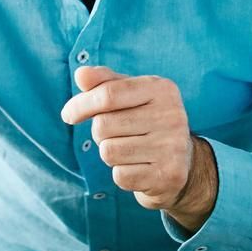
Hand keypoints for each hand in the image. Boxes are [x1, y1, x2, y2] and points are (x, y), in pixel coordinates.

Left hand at [60, 65, 218, 227]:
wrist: (182, 162)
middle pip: (103, 125)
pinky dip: (122, 174)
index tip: (68, 115)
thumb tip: (81, 75)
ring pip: (109, 152)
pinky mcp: (169, 175)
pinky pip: (121, 175)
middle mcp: (172, 115)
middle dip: (100, 133)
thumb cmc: (146, 121)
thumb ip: (104, 82)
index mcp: (162, 89)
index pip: (108, 94)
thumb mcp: (130, 95)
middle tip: (117, 135)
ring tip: (129, 150)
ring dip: (110, 153)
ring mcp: (173, 147)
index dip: (81, 105)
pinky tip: (139, 167)